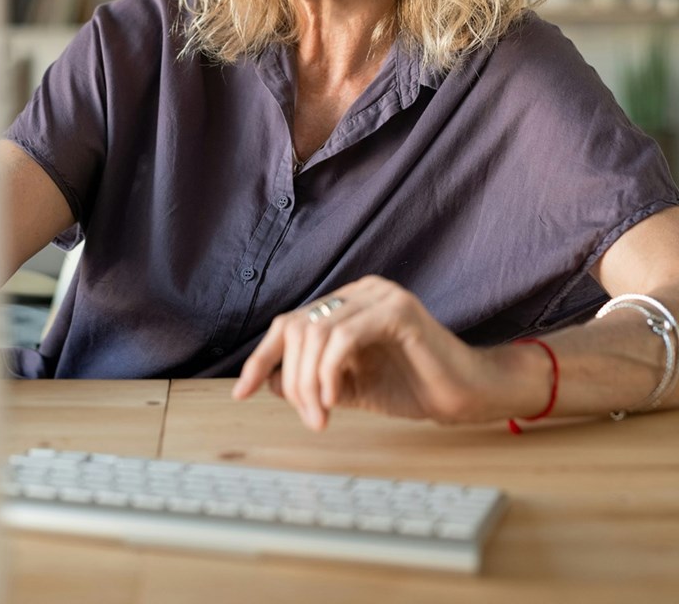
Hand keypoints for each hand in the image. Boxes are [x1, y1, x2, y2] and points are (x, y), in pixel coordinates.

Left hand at [233, 275, 538, 430]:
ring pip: (316, 334)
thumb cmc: (413, 386)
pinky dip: (329, 371)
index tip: (242, 394)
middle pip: (298, 328)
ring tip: (322, 416)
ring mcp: (379, 296)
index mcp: (347, 305)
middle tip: (310, 419)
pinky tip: (334, 400)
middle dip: (292, 380)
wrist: (467, 395)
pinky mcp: (398, 311)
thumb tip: (269, 381)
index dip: (262, 357)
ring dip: (310, 383)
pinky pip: (344, 337)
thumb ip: (313, 380)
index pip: (290, 324)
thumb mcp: (350, 388)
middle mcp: (360, 291)